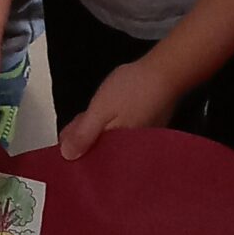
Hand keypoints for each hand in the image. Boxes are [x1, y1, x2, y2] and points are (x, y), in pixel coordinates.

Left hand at [59, 52, 177, 161]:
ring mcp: (139, 145)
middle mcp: (131, 154)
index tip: (67, 137)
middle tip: (78, 123)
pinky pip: (122, 136)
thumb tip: (67, 156)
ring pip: (110, 145)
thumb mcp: (101, 110)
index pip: (90, 162)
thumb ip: (84, 134)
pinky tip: (109, 116)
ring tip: (91, 117)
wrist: (166, 72)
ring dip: (99, 135)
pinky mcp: (145, 135)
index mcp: (119, 153)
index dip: (76, 151)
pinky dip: (113, 128)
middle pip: (100, 156)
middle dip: (86, 143)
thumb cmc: (136, 90)